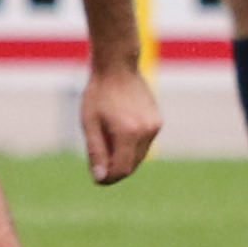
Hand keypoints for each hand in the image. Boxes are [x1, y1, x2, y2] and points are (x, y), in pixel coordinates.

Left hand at [80, 61, 160, 183]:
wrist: (117, 68)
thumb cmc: (98, 94)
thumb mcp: (89, 123)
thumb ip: (96, 152)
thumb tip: (100, 178)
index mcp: (128, 133)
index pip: (122, 169)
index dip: (109, 178)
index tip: (97, 178)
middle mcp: (146, 131)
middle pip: (132, 165)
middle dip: (115, 168)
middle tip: (98, 161)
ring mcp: (155, 126)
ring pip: (140, 155)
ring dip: (124, 157)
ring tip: (106, 139)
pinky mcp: (158, 121)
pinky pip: (145, 143)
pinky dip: (132, 144)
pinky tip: (118, 129)